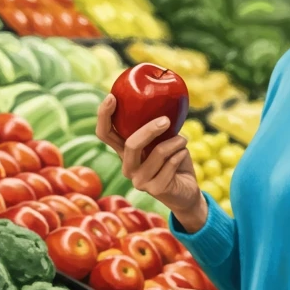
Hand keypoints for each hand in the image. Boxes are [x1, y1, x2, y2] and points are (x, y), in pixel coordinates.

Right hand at [96, 94, 205, 226]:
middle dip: (149, 129)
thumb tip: (163, 101)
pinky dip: (181, 153)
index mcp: (125, 152)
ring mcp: (140, 181)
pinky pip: (171, 163)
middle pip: (131, 144)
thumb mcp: (164, 140)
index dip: (104, 115)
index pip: (105, 134)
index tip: (112, 97)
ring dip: (176, 142)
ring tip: (183, 140)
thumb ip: (158, 127)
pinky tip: (183, 155)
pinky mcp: (155, 189)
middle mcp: (128, 167)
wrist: (186, 192)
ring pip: (157, 153)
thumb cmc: (174, 161)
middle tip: (166, 120)